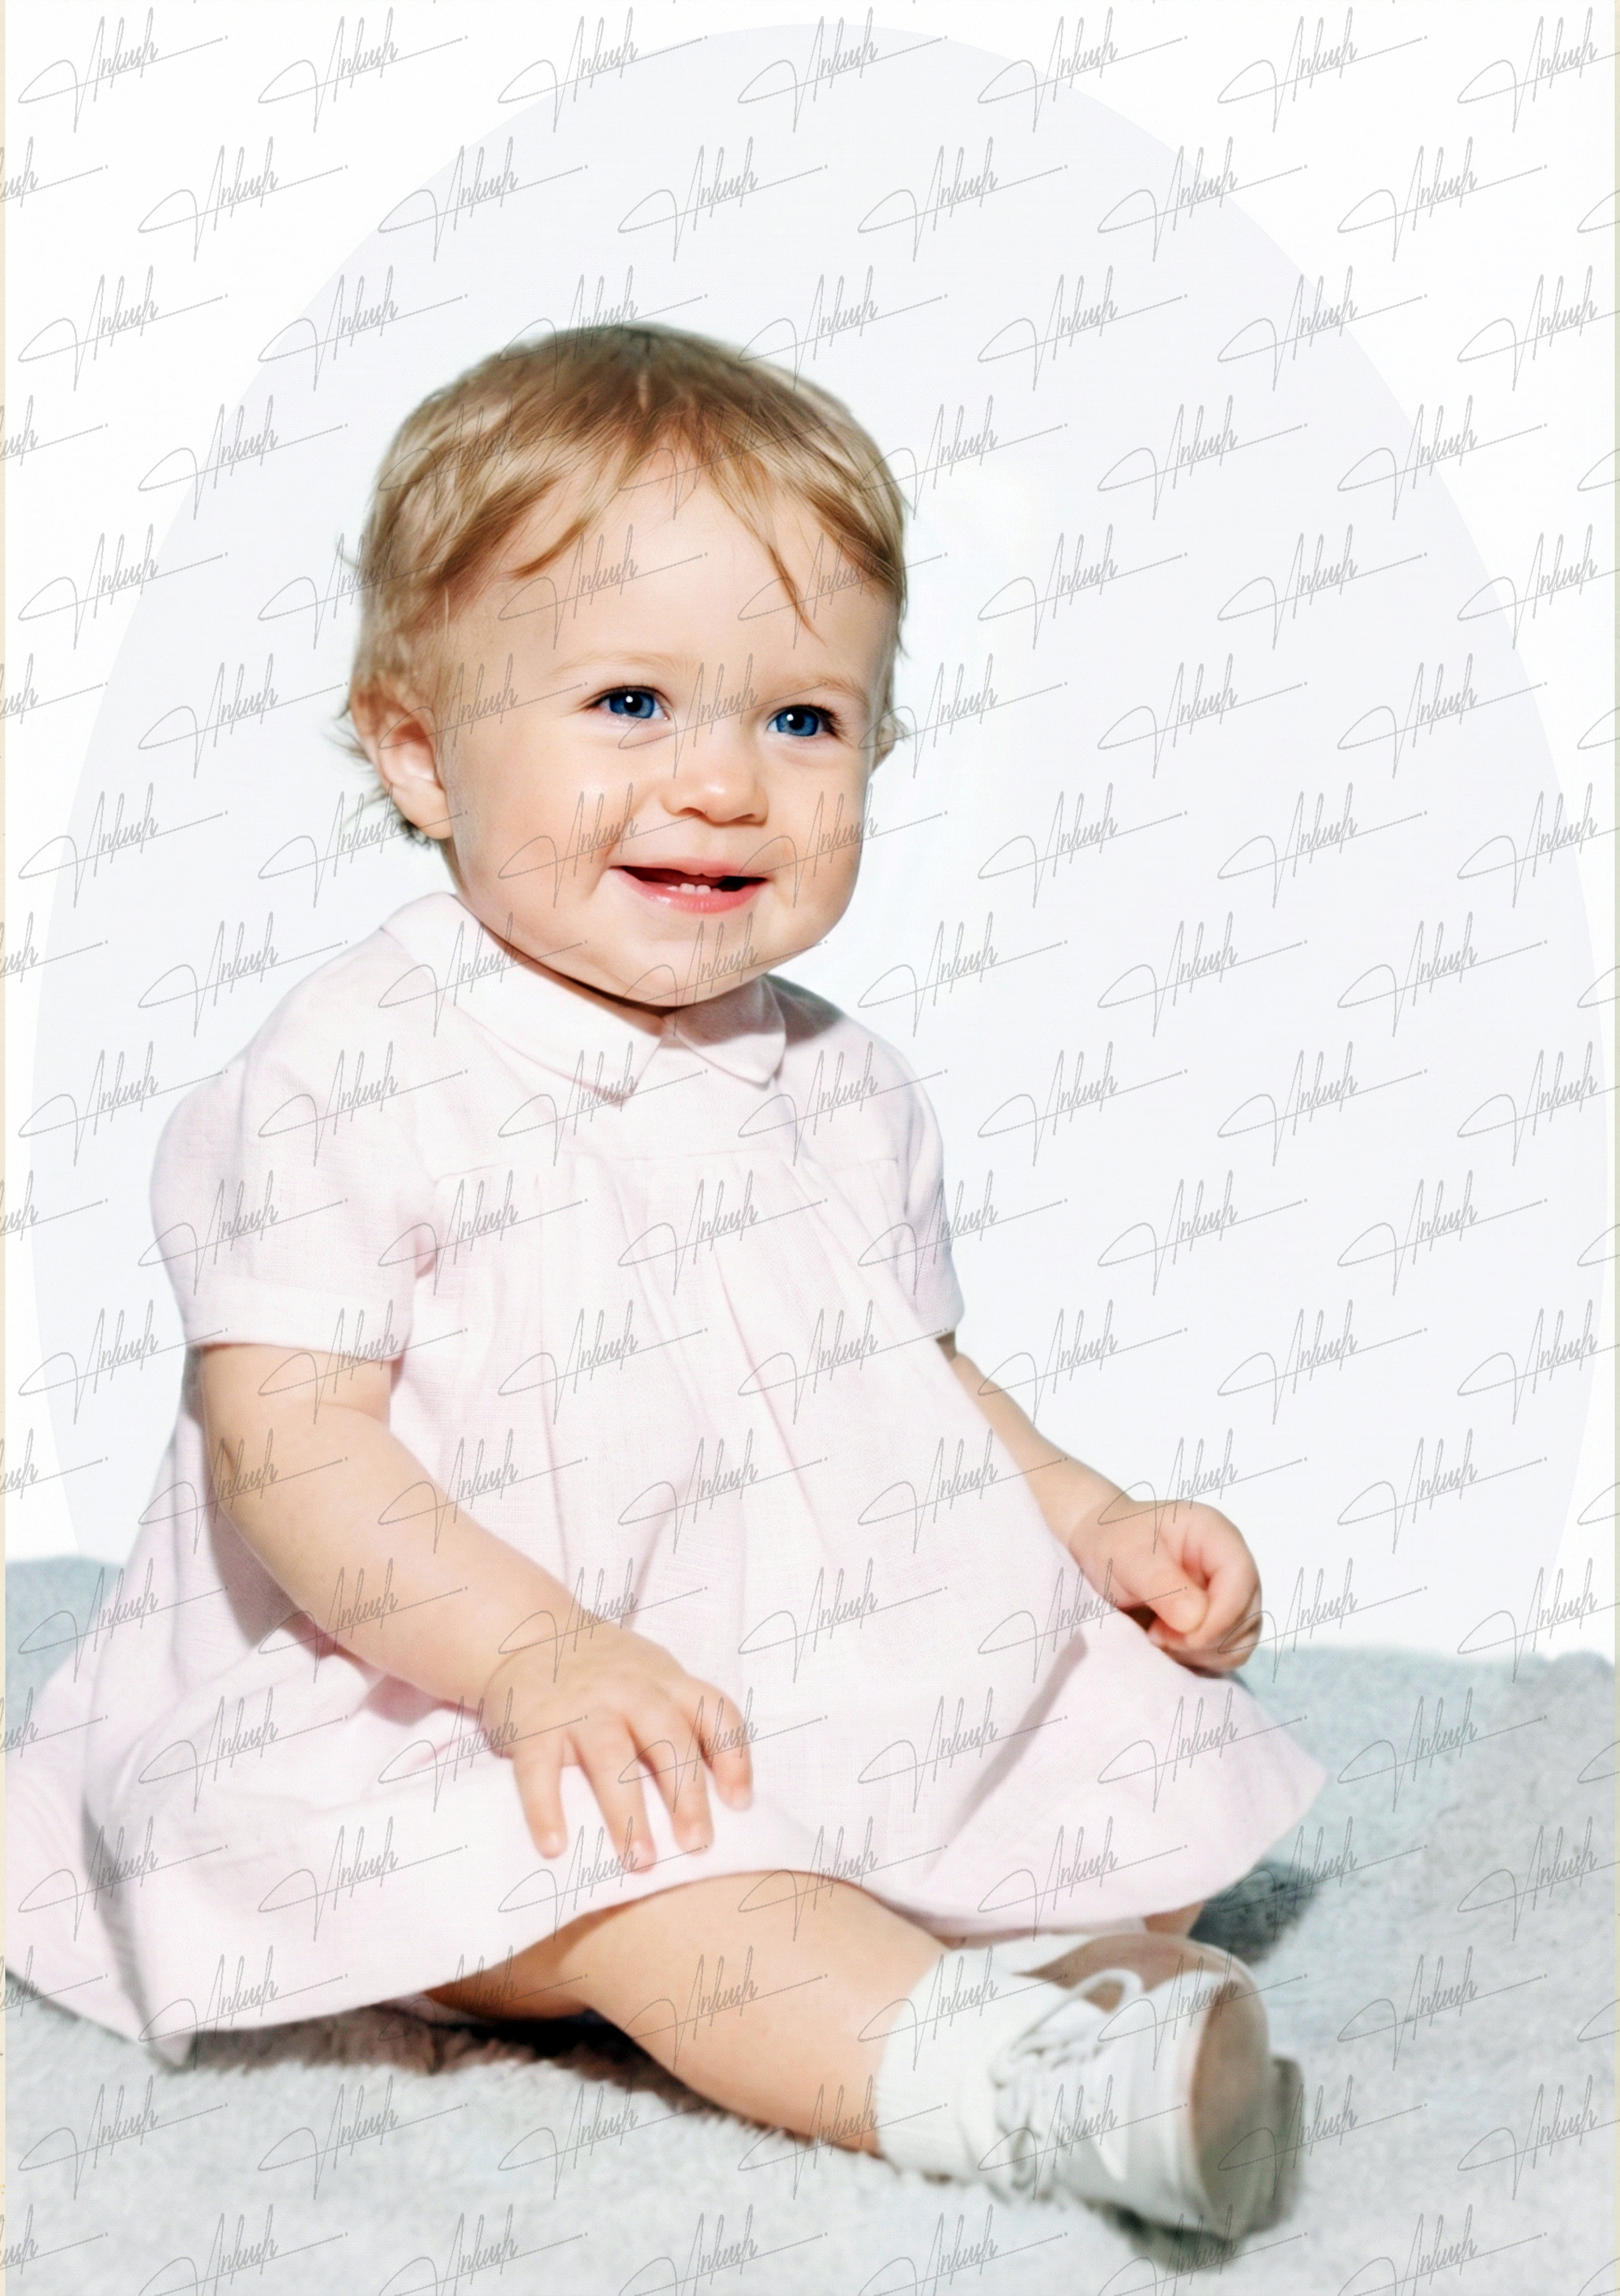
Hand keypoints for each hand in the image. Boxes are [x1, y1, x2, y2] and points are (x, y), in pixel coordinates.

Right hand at [481, 1618, 753, 1869]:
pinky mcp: (534, 1725)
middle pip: (668, 1738)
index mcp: (664, 1680)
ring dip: (627, 1813)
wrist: (529, 1631)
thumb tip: (721, 1792)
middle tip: (696, 1845)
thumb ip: (681, 1718)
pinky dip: (545, 1810)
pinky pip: (539, 1771)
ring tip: (640, 1860)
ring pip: (611, 1757)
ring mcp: (580, 1706)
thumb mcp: (652, 1675)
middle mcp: (628, 1689)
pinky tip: (555, 1846)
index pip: (714, 1712)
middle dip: (686, 1795)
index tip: (739, 1804)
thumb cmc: (604, 1670)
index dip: (734, 1757)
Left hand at [1071, 1492, 1262, 1672]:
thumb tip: (1195, 1620)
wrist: (1097, 1549)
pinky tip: (1166, 1643)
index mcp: (1215, 1535)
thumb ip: (1161, 1584)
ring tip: (1157, 1635)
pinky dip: (1198, 1658)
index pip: (1241, 1578)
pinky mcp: (1218, 1621)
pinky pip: (1225, 1654)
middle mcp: (1229, 1565)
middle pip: (1246, 1614)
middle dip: (1204, 1637)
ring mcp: (1227, 1595)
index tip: (1183, 1636)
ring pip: (1239, 1640)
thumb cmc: (1112, 1542)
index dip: (1221, 1615)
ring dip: (1200, 1651)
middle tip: (1156, 1634)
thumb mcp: (1127, 1556)